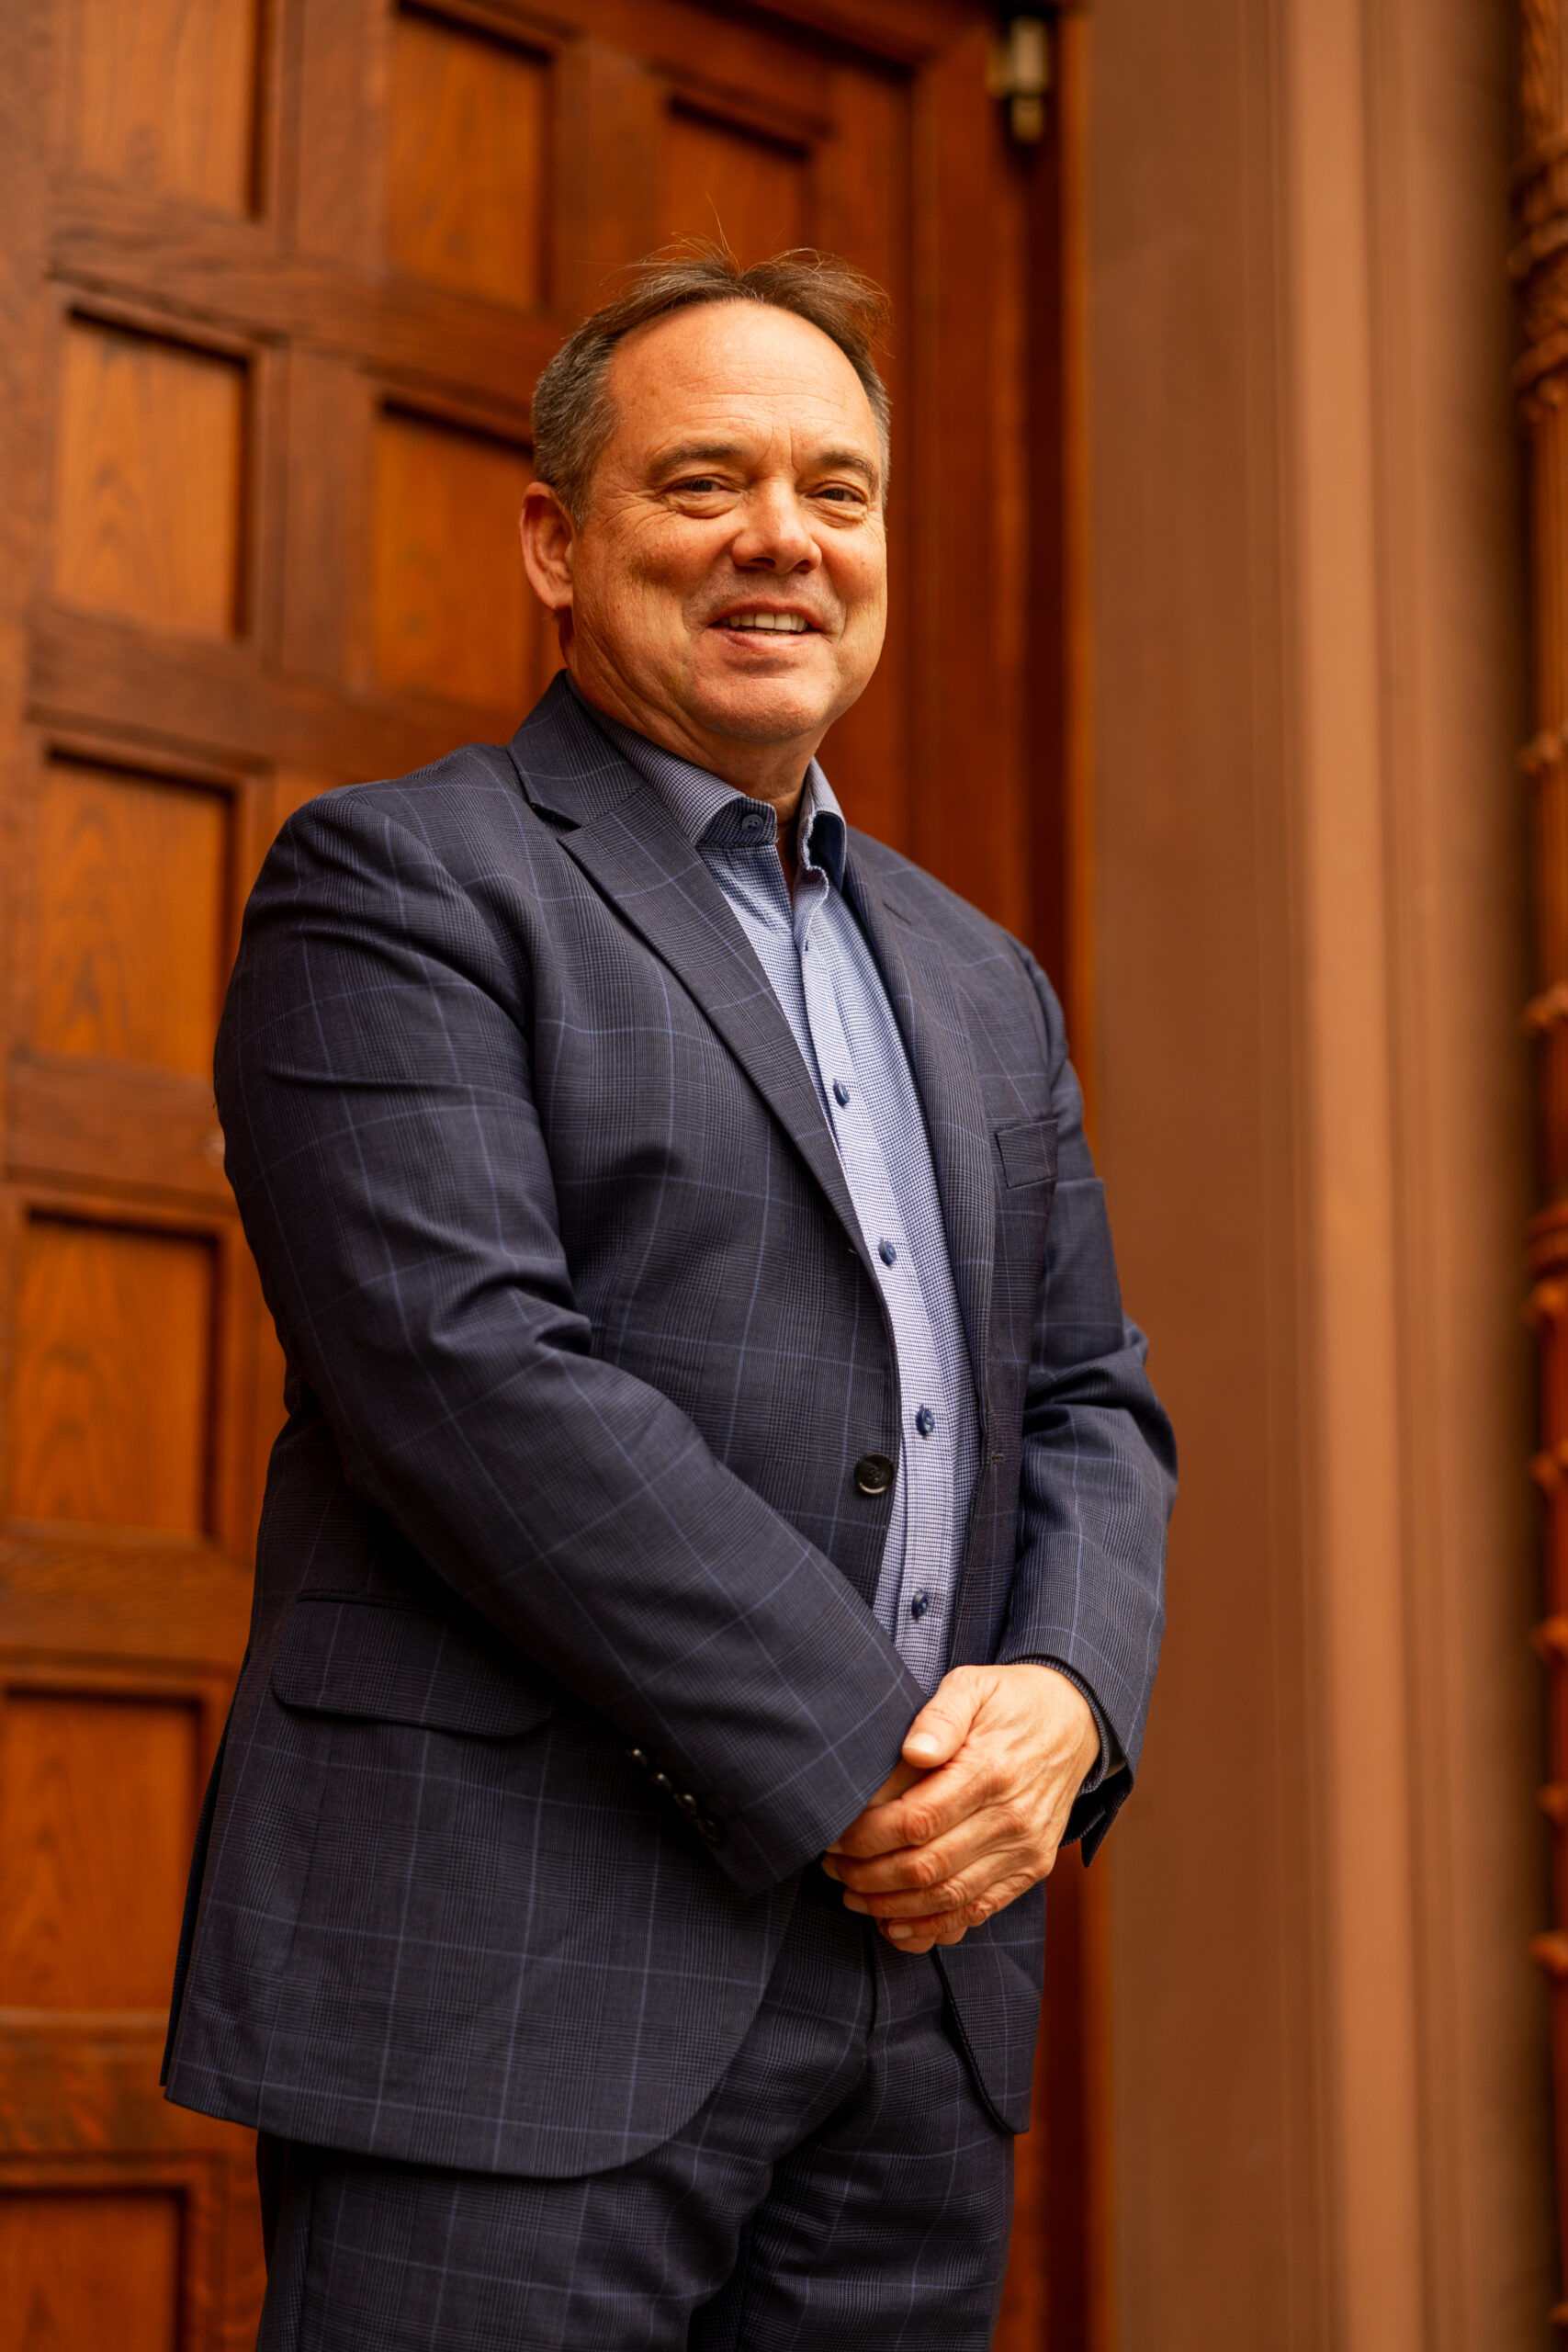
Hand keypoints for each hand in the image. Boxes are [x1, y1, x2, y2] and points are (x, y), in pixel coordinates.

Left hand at [820, 1663, 1099, 1954]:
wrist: (1077, 1723)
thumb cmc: (1011, 1701)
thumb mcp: (974, 1686)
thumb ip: (940, 1715)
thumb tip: (913, 1750)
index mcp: (990, 1770)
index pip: (916, 1820)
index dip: (867, 1837)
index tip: (834, 1836)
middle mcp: (1012, 1818)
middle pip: (926, 1867)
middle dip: (869, 1876)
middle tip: (833, 1868)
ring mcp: (1025, 1850)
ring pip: (948, 1899)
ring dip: (892, 1907)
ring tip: (853, 1894)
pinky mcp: (1032, 1869)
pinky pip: (978, 1913)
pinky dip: (933, 1927)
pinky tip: (894, 1924)